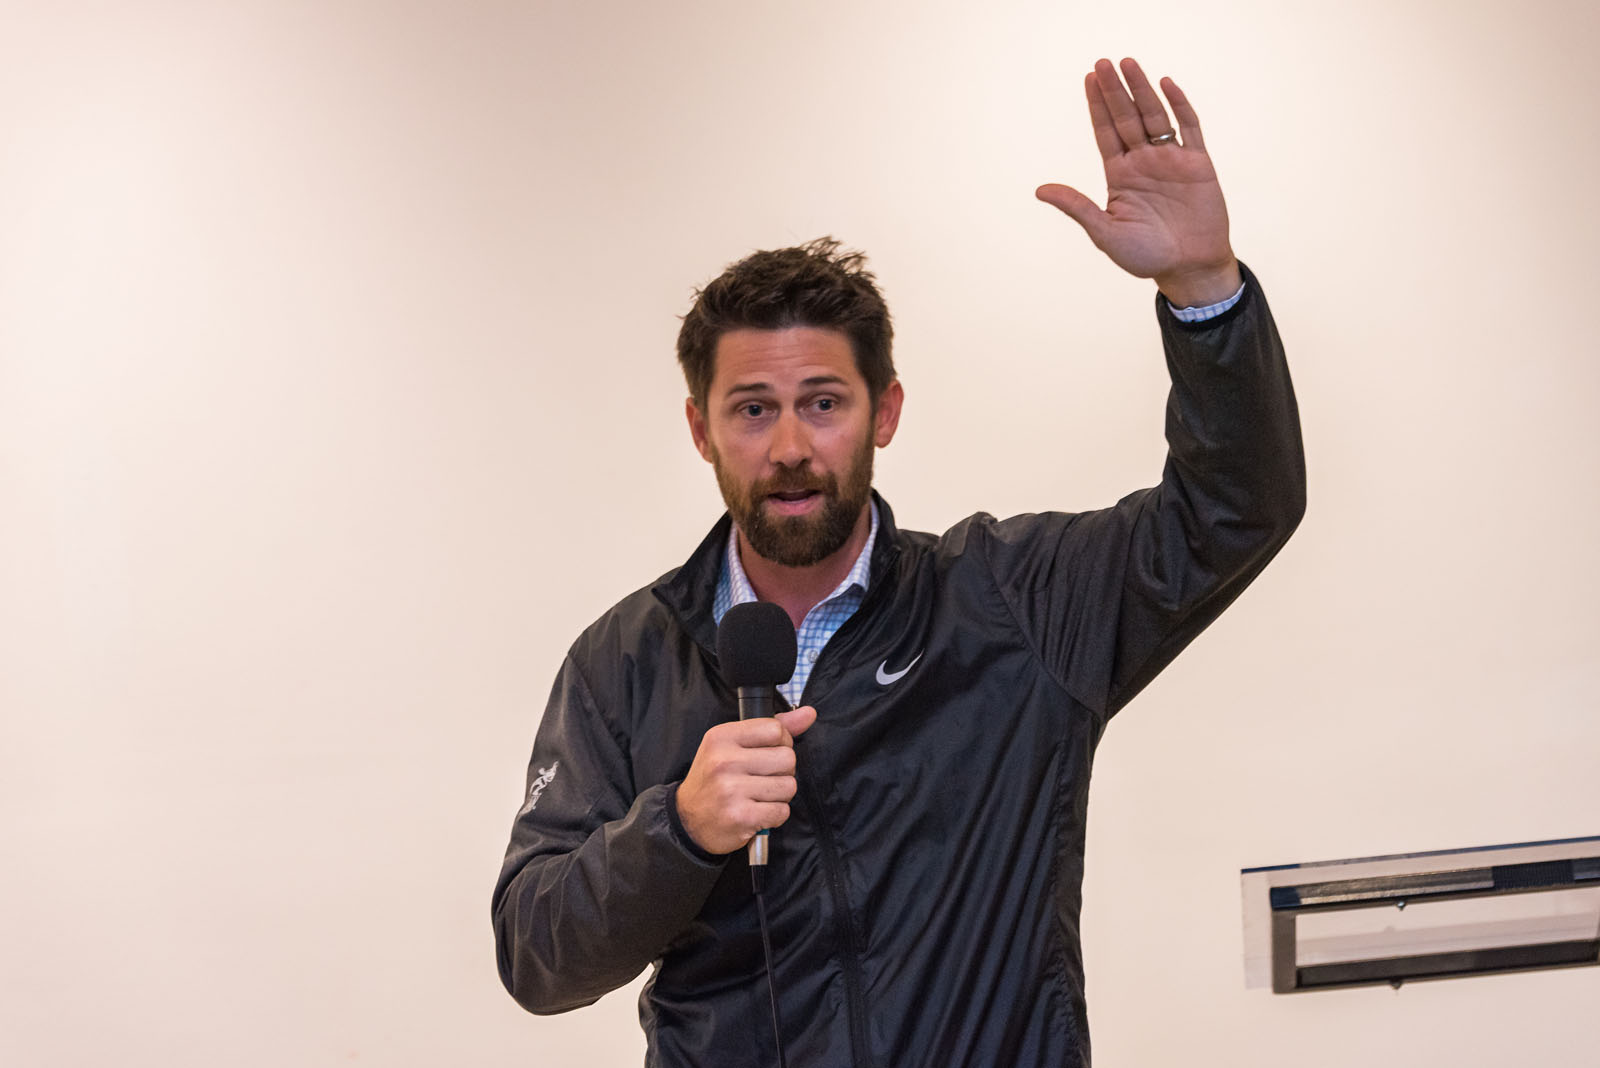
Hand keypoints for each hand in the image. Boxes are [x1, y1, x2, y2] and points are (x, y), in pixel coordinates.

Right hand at [676, 706, 816, 854]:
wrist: (688, 820)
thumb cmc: (715, 779)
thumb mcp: (733, 746)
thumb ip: (772, 728)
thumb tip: (809, 713)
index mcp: (722, 737)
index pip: (776, 729)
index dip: (781, 743)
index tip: (768, 754)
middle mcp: (724, 761)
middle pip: (787, 758)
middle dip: (783, 771)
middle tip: (763, 779)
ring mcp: (731, 790)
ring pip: (789, 786)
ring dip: (780, 795)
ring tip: (759, 796)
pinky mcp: (740, 817)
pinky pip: (782, 811)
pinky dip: (775, 815)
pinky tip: (758, 813)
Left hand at [1036, 57, 1240, 307]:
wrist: (1189, 268)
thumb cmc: (1146, 257)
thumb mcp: (1105, 233)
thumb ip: (1077, 207)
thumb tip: (1040, 190)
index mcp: (1120, 175)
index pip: (1106, 132)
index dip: (1097, 106)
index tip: (1089, 78)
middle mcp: (1143, 161)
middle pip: (1127, 117)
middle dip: (1115, 90)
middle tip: (1103, 62)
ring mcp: (1171, 160)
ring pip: (1155, 116)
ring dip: (1142, 90)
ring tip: (1128, 63)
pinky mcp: (1198, 164)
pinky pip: (1188, 128)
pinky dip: (1179, 105)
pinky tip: (1166, 85)